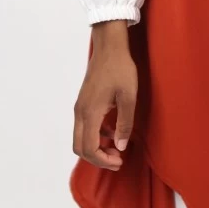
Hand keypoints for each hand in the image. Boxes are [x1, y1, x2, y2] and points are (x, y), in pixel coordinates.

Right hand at [72, 20, 137, 170]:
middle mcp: (80, 112)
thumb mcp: (128, 97)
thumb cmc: (120, 69)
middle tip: (117, 159)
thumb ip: (124, 124)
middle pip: (79, 147)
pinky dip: (96, 136)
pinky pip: (84, 127)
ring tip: (117, 148)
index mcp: (90, 113)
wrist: (109, 47)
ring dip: (96, 147)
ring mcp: (80, 107)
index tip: (120, 161)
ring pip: (80, 138)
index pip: (89, 148)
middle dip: (97, 158)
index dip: (103, 160)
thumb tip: (120, 147)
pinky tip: (113, 131)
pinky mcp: (83, 102)